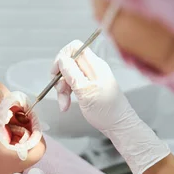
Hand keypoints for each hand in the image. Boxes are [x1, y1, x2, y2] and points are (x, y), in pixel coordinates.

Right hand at [51, 40, 170, 173]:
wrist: (118, 125)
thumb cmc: (106, 111)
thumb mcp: (85, 92)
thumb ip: (72, 73)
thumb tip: (61, 59)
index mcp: (95, 65)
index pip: (74, 48)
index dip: (62, 57)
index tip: (55, 72)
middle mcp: (93, 68)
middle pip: (69, 62)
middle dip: (61, 77)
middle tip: (60, 91)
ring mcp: (91, 77)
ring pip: (69, 75)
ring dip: (62, 89)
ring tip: (64, 104)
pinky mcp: (89, 86)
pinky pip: (73, 84)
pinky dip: (67, 94)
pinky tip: (66, 105)